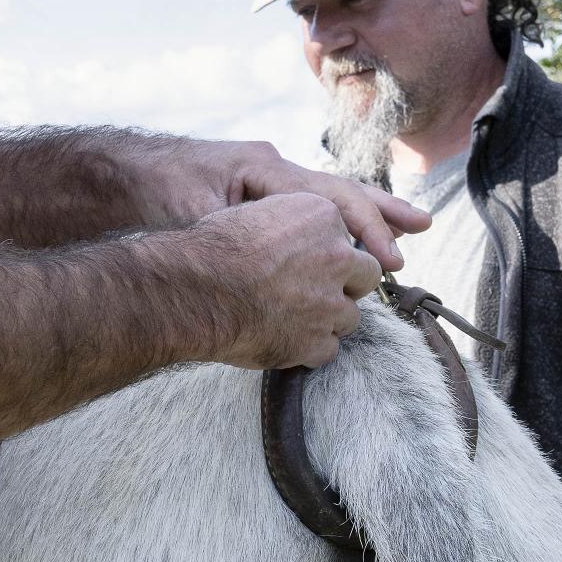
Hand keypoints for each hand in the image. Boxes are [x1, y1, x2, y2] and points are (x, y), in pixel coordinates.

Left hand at [146, 136, 428, 276]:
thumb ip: (235, 233)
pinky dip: (334, 222)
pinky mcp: (254, 197)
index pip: (331, 196)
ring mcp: (264, 182)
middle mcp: (271, 170)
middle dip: (381, 212)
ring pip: (326, 197)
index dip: (365, 227)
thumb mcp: (191, 213)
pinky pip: (307, 209)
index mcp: (264, 169)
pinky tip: (350, 240)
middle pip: (339, 188)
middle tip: (420, 229)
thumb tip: (266, 261)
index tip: (388, 261)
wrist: (116, 175)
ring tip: (405, 229)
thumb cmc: (151, 191)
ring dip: (365, 216)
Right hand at [190, 192, 383, 369]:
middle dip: (345, 286)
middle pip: (365, 276)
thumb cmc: (215, 249)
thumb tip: (297, 240)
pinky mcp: (316, 341)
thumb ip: (291, 225)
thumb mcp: (256, 212)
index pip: (347, 240)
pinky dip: (309, 349)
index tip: (310, 264)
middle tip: (314, 292)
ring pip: (349, 318)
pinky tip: (286, 339)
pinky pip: (328, 350)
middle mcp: (337, 258)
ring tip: (293, 319)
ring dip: (327, 320)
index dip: (329, 256)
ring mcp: (330, 303)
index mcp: (323, 217)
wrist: (196, 290)